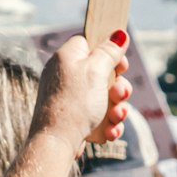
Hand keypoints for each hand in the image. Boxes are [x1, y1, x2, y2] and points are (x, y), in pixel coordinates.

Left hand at [30, 33, 130, 155]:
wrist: (56, 143)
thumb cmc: (74, 104)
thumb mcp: (96, 72)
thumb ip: (109, 51)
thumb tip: (119, 33)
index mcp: (67, 57)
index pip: (90, 42)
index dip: (108, 51)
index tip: (121, 64)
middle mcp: (66, 75)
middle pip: (102, 71)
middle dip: (118, 87)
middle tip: (120, 94)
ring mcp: (69, 97)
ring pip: (103, 96)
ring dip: (116, 108)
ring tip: (116, 117)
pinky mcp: (73, 116)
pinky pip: (97, 114)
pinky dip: (107, 122)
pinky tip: (110, 131)